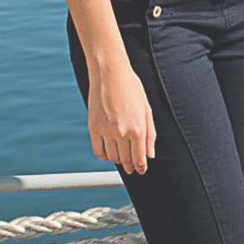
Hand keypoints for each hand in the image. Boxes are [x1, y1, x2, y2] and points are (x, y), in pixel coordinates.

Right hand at [88, 62, 155, 176]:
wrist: (110, 73)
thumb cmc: (131, 88)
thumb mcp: (146, 109)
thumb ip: (150, 134)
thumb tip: (150, 155)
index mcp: (138, 128)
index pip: (139, 158)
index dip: (141, 167)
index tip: (141, 170)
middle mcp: (122, 132)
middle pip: (125, 160)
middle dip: (130, 165)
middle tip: (131, 167)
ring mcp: (106, 131)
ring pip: (112, 157)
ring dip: (118, 160)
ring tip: (121, 156)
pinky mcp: (93, 128)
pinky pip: (98, 151)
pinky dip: (104, 155)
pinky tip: (109, 152)